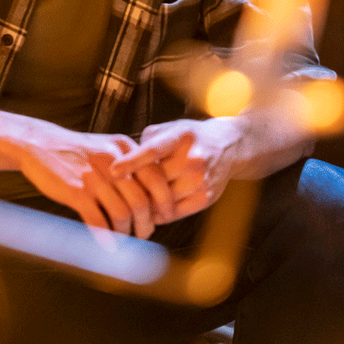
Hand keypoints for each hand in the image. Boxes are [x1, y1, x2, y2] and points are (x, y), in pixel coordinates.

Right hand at [10, 125, 170, 237]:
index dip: (164, 203)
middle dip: (146, 224)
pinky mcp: (75, 190)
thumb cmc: (76, 152)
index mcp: (124, 149)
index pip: (156, 179)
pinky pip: (98, 221)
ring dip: (125, 233)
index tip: (163, 217)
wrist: (39, 144)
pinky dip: (106, 237)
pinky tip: (107, 244)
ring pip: (122, 214)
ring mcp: (93, 176)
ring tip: (123, 239)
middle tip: (143, 234)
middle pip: (141, 201)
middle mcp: (112, 161)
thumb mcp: (106, 148)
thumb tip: (151, 199)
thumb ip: (129, 166)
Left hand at [111, 118, 241, 223]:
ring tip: (129, 203)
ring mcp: (202, 180)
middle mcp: (194, 159)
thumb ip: (147, 141)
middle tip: (115, 192)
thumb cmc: (191, 138)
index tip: (112, 170)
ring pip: (164, 200)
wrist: (231, 147)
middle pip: (156, 180)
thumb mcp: (171, 129)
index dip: (132, 161)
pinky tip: (149, 211)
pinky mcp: (207, 198)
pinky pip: (175, 213)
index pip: (153, 150)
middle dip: (135, 187)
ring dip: (145, 203)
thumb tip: (125, 161)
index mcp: (181, 136)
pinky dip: (159, 214)